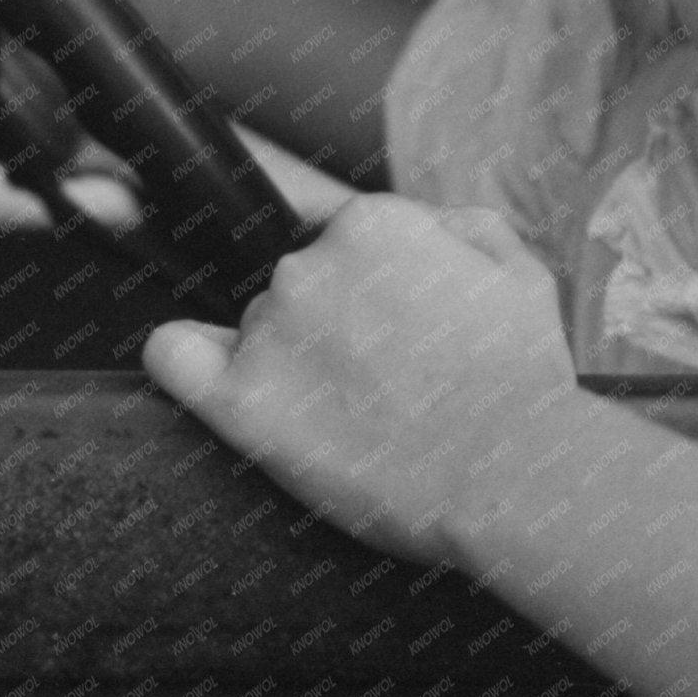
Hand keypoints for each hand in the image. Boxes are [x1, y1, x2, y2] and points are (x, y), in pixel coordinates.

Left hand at [142, 196, 579, 565]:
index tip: (387, 326)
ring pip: (257, 327)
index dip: (368, 285)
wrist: (511, 474)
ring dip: (292, 358)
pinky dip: (186, 355)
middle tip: (389, 379)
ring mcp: (269, 330)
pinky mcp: (241, 403)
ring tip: (357, 412)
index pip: (337, 234)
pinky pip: (174, 356)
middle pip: (297, 282)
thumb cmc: (523, 379)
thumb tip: (421, 224)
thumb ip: (457, 225)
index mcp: (371, 221)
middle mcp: (307, 263)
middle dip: (334, 322)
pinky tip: (225, 382)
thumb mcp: (520, 269)